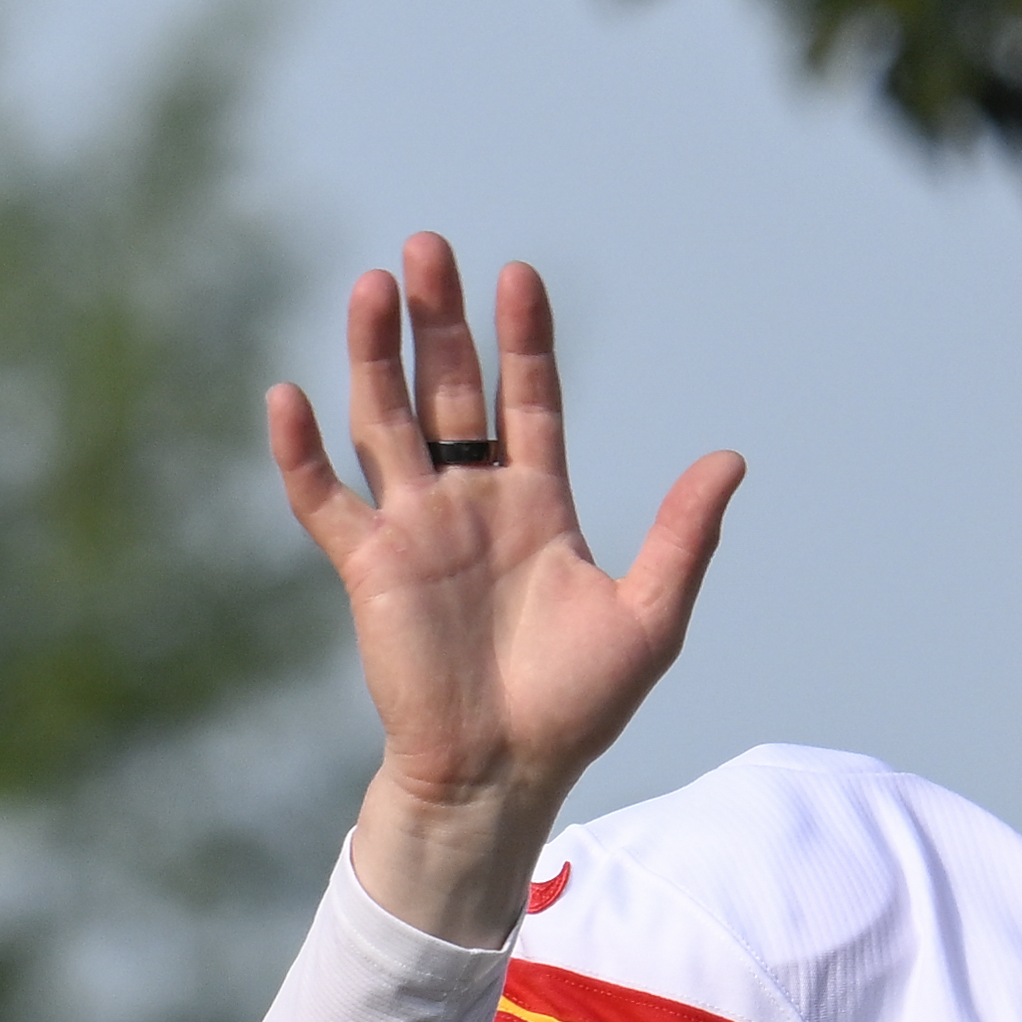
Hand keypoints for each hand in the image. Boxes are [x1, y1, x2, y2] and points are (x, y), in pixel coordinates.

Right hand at [269, 233, 744, 944]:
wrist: (503, 774)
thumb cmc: (578, 705)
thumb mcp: (650, 616)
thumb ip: (683, 535)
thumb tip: (732, 457)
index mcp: (538, 505)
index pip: (528, 400)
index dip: (523, 340)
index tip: (519, 275)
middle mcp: (472, 503)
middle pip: (448, 390)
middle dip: (439, 321)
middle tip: (429, 247)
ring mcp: (415, 530)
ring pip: (384, 422)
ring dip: (373, 356)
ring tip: (372, 285)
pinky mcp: (367, 568)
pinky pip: (324, 500)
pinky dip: (302, 453)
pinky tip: (289, 395)